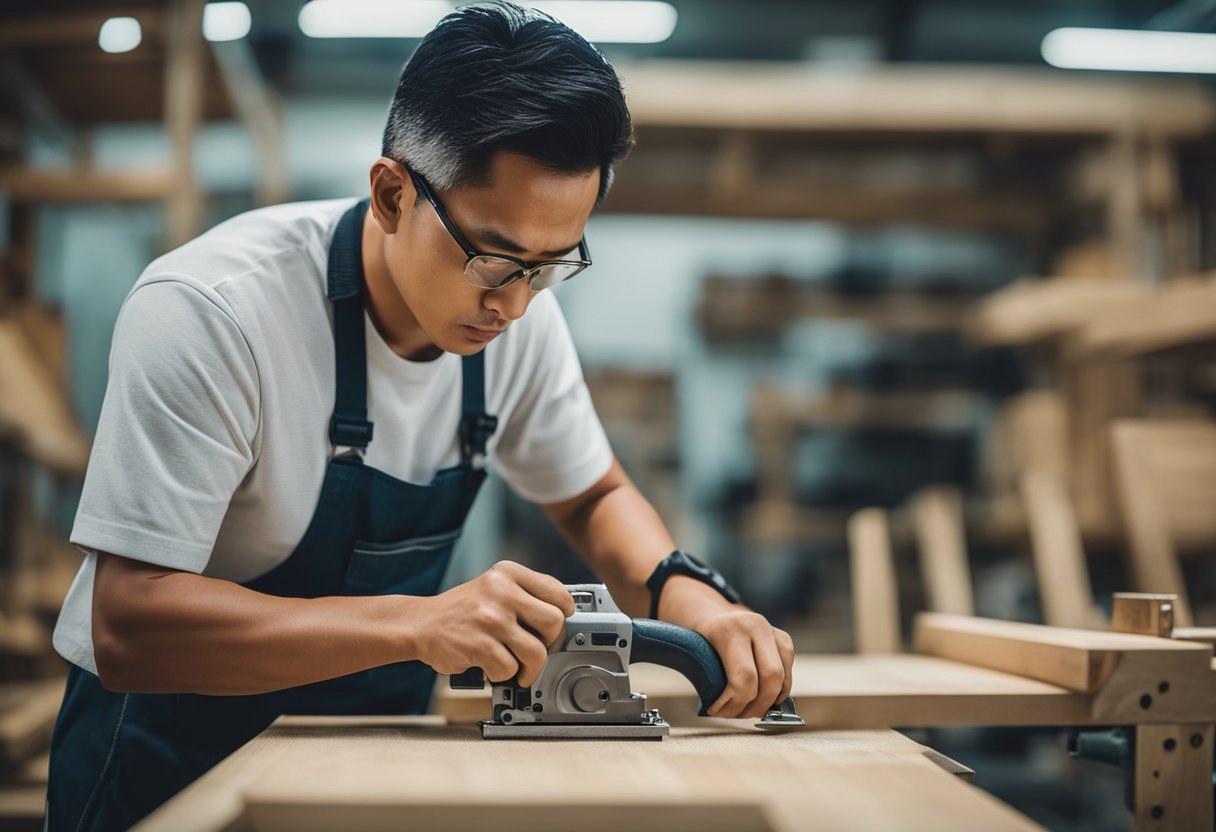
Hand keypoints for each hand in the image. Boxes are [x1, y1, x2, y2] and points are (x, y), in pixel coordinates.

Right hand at [414, 561, 573, 685]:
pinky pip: (510, 669)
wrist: (419, 624)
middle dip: (549, 643)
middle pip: (555, 622)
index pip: (557, 592)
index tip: (557, 624)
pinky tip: (490, 667)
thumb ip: (524, 596)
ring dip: (529, 668)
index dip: (563, 613)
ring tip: (517, 668)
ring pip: (537, 652)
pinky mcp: (480, 644)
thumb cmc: (461, 611)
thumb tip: (562, 618)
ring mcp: (491, 618)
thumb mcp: (492, 588)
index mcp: (507, 573)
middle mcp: (501, 591)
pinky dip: (502, 675)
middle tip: (536, 648)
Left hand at [694, 609, 793, 718]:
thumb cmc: (702, 643)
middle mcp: (755, 626)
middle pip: (771, 677)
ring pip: (782, 677)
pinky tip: (762, 698)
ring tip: (748, 709)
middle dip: (757, 705)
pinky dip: (777, 692)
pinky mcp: (783, 638)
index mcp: (730, 630)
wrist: (714, 618)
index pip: (744, 677)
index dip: (734, 703)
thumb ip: (711, 680)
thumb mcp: (697, 656)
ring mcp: (772, 631)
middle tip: (738, 715)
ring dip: (768, 702)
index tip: (717, 711)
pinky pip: (787, 673)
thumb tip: (725, 711)